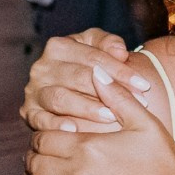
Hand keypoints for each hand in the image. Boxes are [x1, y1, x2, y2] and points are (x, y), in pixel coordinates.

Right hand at [20, 29, 149, 132]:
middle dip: (109, 90)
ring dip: (87, 108)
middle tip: (135, 104)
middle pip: (78, 77)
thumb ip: (109, 43)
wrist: (77, 89)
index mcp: (59, 46)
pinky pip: (41, 120)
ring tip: (111, 116)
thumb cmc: (93, 67)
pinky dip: (56, 125)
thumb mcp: (100, 49)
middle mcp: (42, 67)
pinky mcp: (30, 112)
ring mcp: (34, 90)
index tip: (145, 85)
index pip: (94, 58)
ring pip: (60, 98)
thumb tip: (119, 51)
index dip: (121, 71)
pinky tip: (75, 130)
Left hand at [21, 63, 174, 174]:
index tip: (43, 139)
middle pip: (36, 164)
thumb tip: (97, 72)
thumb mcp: (146, 124)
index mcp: (87, 147)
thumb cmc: (166, 164)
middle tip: (35, 159)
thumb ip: (117, 97)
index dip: (39, 137)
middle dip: (32, 160)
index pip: (44, 138)